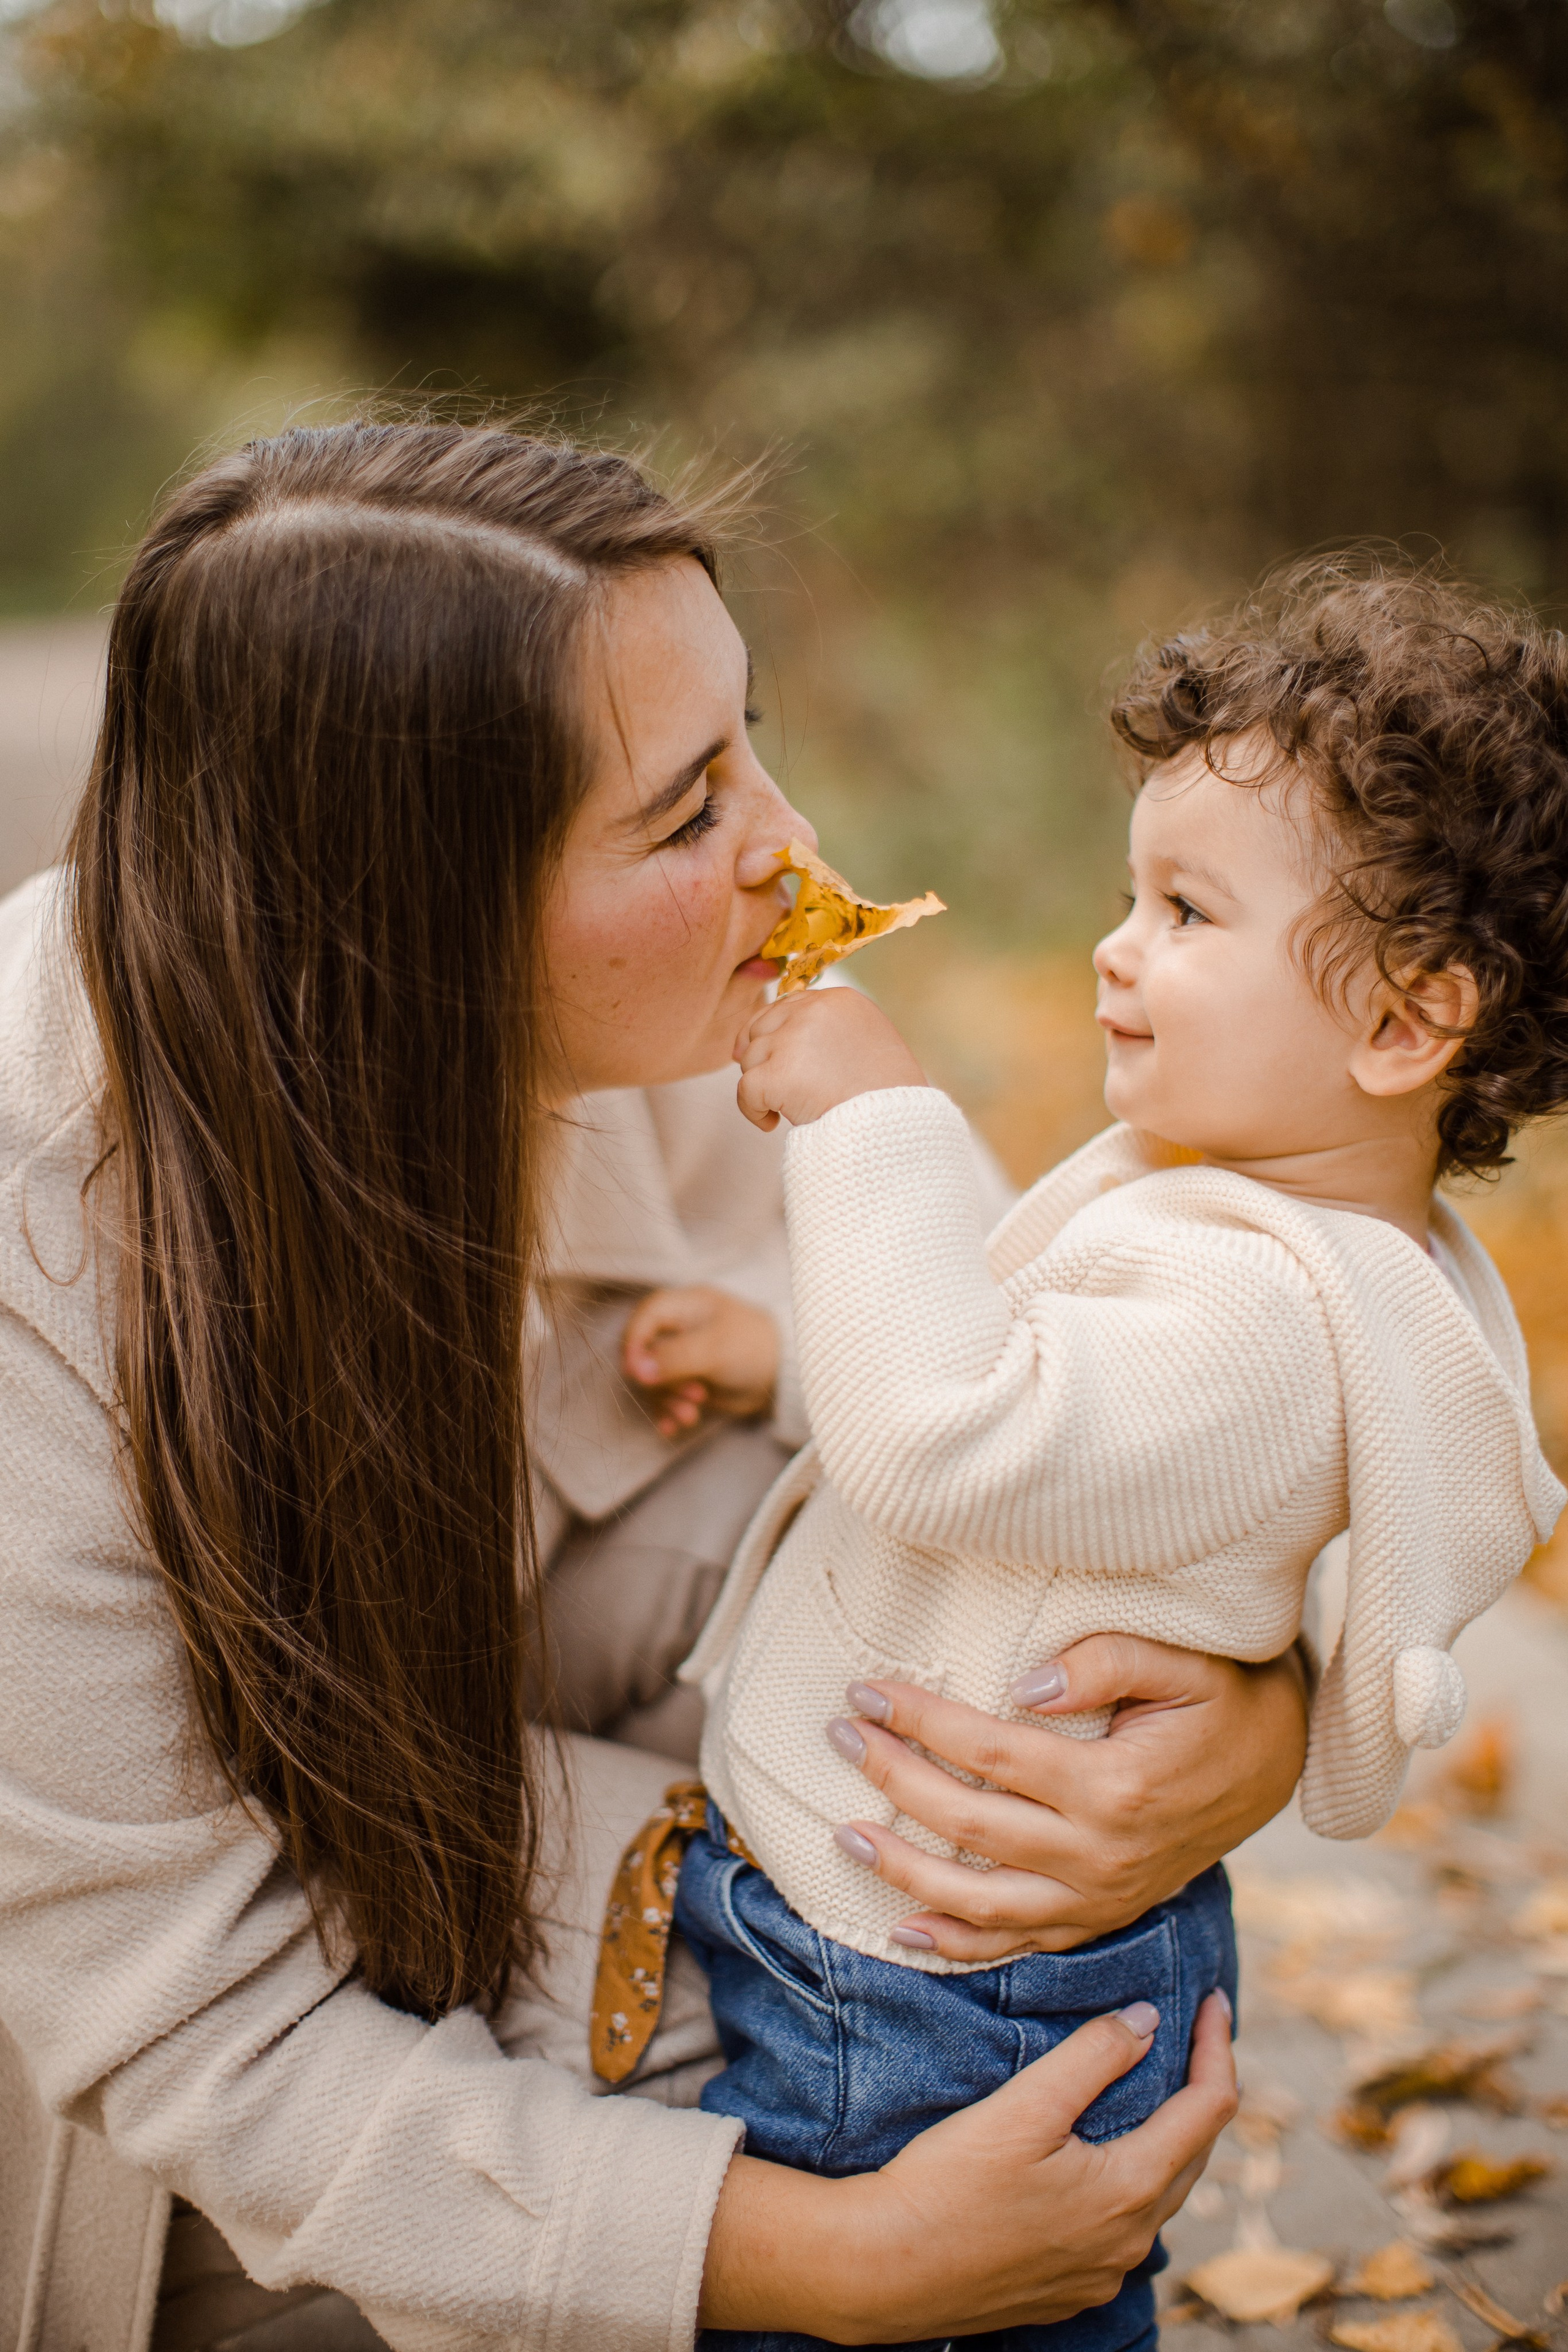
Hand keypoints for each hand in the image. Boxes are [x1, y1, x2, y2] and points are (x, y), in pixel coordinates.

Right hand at [621, 1285, 778, 1435]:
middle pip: (644, 1354)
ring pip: (652, 1380)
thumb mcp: (716, 1349)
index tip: (638, 1374)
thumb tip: (636, 1370)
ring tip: (690, 1415)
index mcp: (683, 1306)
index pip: (644, 1318)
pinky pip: (663, 1396)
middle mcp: (676, 1329)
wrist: (782, 1377)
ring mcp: (679, 1356)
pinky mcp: (684, 1381)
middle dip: (661, 1382)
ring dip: (666, 1401)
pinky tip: (673, 1427)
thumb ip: (675, 1357)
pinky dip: (667, 1411)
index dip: (635, 1345)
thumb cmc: (754, 1348)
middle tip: (693, 1397)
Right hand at [700, 1992, 1236, 2339]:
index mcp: (1128, 2192)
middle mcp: (1128, 2244)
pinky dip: (1128, 2183)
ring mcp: (1100, 2275)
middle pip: (1192, 2156)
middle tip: (1192, 2039)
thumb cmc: (947, 2186)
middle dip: (1198, 2093)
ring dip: (1165, 2141)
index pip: (1208, 2109)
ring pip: (1158, 2196)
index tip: (1214, 2001)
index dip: (1217, 2048)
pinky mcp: (1068, 2291)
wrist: (884, 2270)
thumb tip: (1148, 2021)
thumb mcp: (1023, 2107)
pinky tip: (1098, 2161)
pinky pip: (1122, 2230)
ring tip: (1152, 2092)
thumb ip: (1092, 2057)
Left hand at [734, 988, 925, 1132]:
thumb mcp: (866, 1043)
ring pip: (750, 1059)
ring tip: (786, 1109)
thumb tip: (749, 1040)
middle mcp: (812, 1012)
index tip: (775, 1062)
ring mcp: (792, 1041)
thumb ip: (824, 1032)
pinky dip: (752, 1110)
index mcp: (839, 1000)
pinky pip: (744, 1089)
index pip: (786, 1007)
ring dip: (762, 1086)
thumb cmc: (885, 1094)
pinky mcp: (777, 1074)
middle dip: (765, 1059)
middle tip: (780, 1089)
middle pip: (761, 1030)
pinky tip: (771, 1124)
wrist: (895, 1125)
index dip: (774, 1035)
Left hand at [827, 1634, 1308, 1961]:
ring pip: (983, 1901)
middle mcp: (1102, 1854)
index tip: (866, 1693)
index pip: (991, 1752)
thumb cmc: (1222, 1695)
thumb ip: (1102, 1661)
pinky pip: (1021, 1944)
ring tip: (844, 1836)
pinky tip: (906, 1930)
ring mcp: (1101, 1896)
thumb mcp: (1180, 1660)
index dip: (921, 1722)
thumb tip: (1020, 1686)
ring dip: (906, 1873)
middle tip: (839, 1739)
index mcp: (1116, 1785)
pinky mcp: (1102, 1917)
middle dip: (894, 1781)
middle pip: (971, 1825)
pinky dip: (960, 1945)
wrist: (1281, 1759)